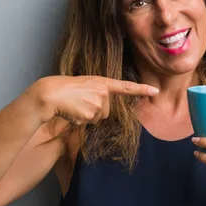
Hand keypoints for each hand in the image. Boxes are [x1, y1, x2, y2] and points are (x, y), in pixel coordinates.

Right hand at [29, 75, 158, 124]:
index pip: (125, 87)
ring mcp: (97, 104)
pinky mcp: (90, 115)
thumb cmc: (63, 88)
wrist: (50, 93)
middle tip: (79, 102)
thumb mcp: (84, 86)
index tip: (155, 90)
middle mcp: (103, 93)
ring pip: (98, 118)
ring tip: (74, 105)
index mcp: (102, 82)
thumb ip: (96, 95)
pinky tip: (71, 111)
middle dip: (94, 111)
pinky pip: (88, 123)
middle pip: (106, 111)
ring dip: (87, 116)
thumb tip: (100, 112)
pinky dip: (79, 120)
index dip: (141, 89)